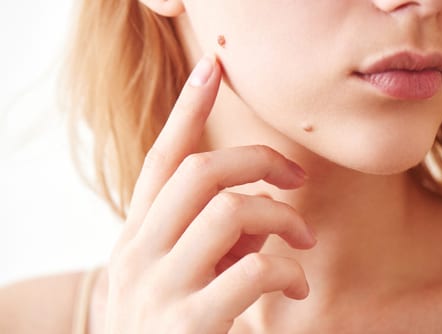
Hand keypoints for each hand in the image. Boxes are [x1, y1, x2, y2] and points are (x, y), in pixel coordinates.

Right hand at [104, 55, 315, 333]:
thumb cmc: (164, 323)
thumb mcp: (174, 272)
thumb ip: (208, 236)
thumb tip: (261, 212)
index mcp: (137, 233)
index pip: (162, 158)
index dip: (188, 110)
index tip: (213, 68)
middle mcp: (140, 251)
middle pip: (201, 172)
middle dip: (258, 160)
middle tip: (296, 176)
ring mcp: (160, 286)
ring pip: (230, 211)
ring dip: (281, 218)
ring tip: (302, 238)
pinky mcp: (189, 323)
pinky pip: (254, 270)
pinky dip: (287, 269)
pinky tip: (295, 285)